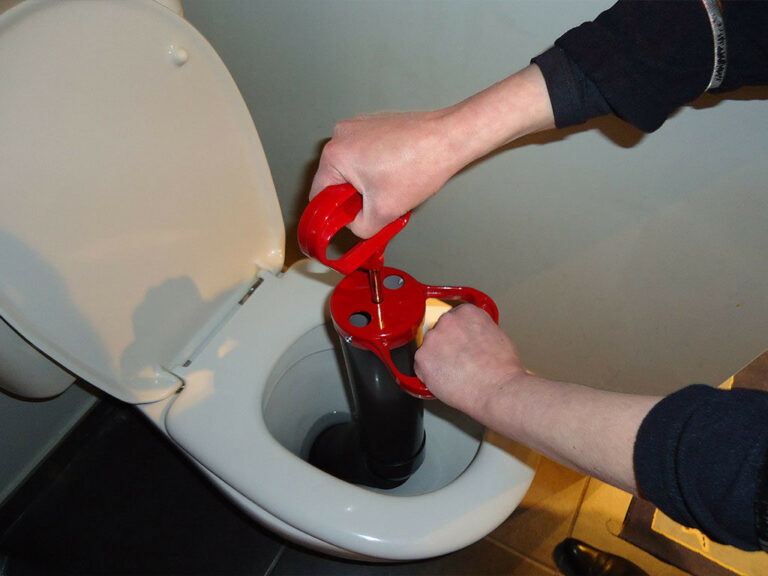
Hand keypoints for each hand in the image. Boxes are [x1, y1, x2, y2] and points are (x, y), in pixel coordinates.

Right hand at [309, 110, 461, 237]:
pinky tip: (397, 173)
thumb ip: (359, 228)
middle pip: (335, 180)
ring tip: (392, 186)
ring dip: (367, 183)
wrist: (449, 139)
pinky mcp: (374, 124)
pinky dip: (377, 168)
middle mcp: (342, 134)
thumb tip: (353, 225)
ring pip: (352, 168)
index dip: (332, 214)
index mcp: (335, 154)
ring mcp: (358, 126)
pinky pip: (366, 154)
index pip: (318, 194)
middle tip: (378, 205)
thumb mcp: (383, 212)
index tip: (346, 221)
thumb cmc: (420, 164)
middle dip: (354, 197)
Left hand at [414, 304, 528, 418]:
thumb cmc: (502, 368)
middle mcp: (447, 321)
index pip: (453, 318)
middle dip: (445, 345)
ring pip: (428, 348)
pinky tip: (445, 379)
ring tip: (454, 372)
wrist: (497, 389)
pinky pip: (420, 366)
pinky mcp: (422, 357)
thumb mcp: (497, 335)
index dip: (456, 334)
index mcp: (466, 312)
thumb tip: (471, 334)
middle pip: (439, 331)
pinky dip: (429, 374)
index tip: (459, 343)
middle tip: (458, 360)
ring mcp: (433, 338)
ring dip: (436, 359)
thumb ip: (478, 328)